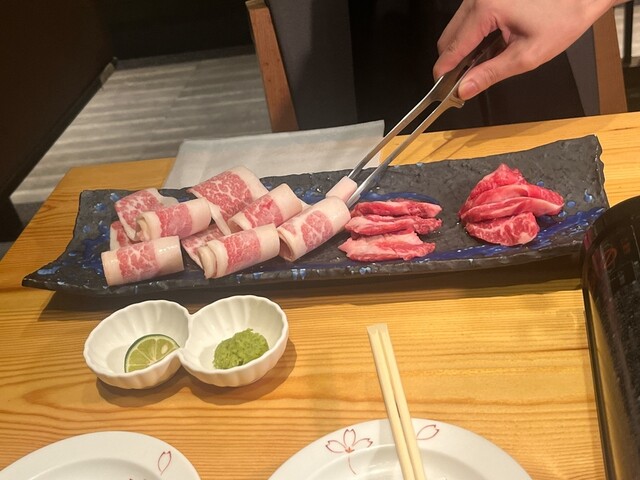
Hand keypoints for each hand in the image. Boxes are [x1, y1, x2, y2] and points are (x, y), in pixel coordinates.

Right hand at [433, 0, 620, 99]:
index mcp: (486, 10)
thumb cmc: (563, 18)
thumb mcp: (527, 56)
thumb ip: (491, 74)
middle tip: (464, 81)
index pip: (452, 48)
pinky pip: (468, 18)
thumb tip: (465, 89)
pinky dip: (473, 35)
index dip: (445, 72)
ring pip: (456, 27)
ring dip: (463, 48)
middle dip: (453, 61)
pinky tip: (489, 46)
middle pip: (448, 37)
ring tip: (483, 63)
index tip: (442, 89)